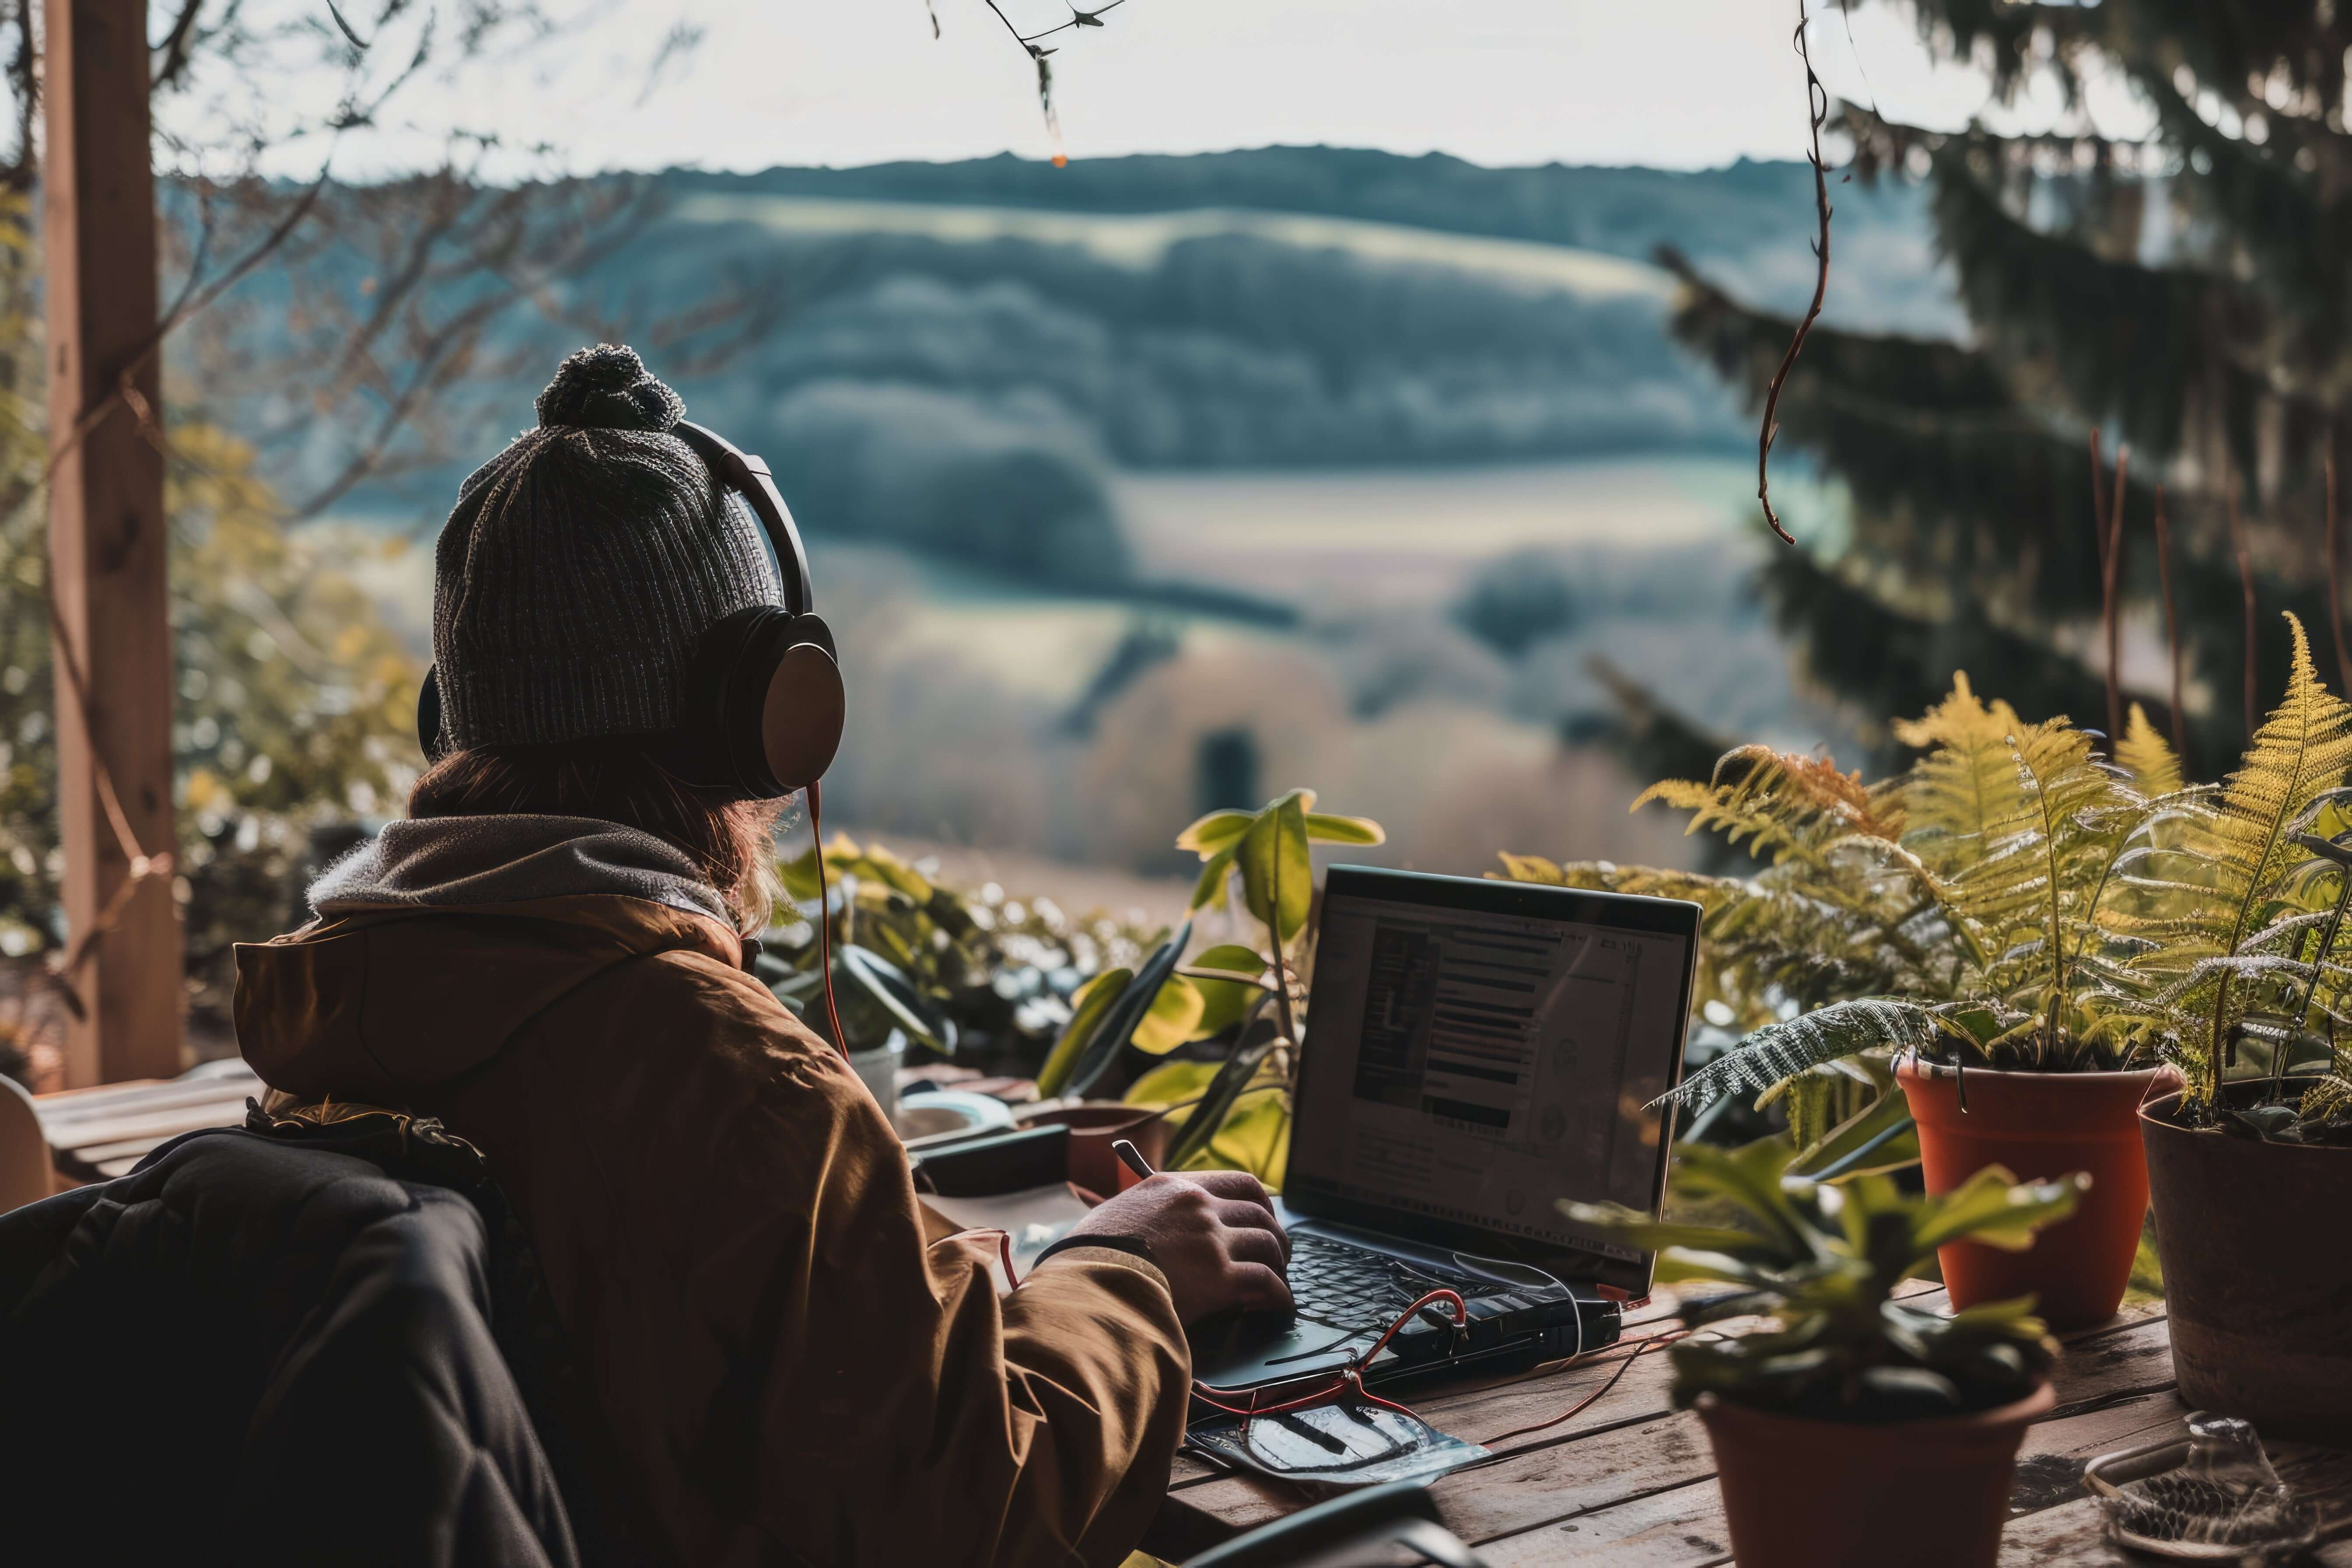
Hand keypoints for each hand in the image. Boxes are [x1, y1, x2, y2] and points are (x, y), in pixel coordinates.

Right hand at [1057, 1170, 1291, 1323]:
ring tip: (1278, 1282)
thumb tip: (1160, 1226)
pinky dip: (1277, 1295)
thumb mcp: (1119, 1213)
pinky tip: (1278, 1306)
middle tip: (1278, 1255)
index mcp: (1177, 1187)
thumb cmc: (1091, 1254)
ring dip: (1279, 1265)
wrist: (1086, 1283)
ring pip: (1268, 1245)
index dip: (1263, 1202)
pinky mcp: (1219, 1279)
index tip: (1267, 1217)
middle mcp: (1200, 1208)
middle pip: (1261, 1214)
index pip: (1240, 1182)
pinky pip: (1264, 1282)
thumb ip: (1150, 1212)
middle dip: (1276, 1236)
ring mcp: (1211, 1242)